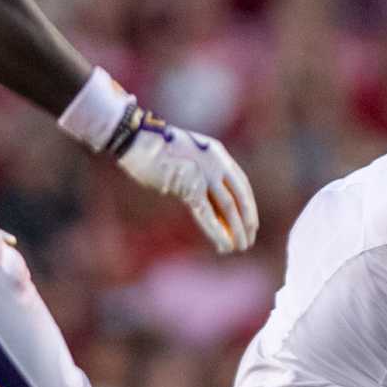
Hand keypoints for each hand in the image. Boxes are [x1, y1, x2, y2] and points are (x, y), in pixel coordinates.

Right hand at [114, 114, 257, 253]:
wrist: (135, 139)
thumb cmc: (154, 148)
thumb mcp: (187, 156)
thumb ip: (200, 171)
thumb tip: (204, 195)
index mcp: (218, 154)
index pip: (242, 184)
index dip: (248, 206)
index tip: (251, 223)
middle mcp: (217, 163)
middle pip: (240, 197)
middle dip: (246, 221)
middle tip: (249, 240)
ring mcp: (205, 174)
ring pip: (228, 208)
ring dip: (236, 230)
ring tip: (240, 248)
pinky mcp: (189, 187)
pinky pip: (207, 214)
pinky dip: (217, 232)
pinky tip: (224, 246)